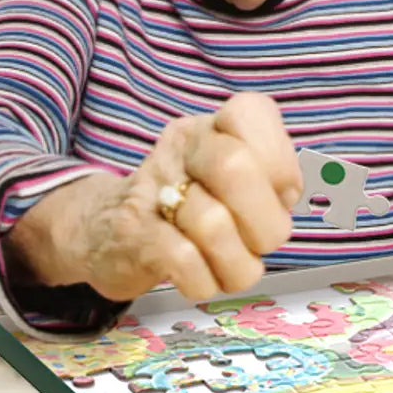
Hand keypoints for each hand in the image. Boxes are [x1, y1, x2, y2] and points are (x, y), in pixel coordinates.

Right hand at [51, 92, 301, 301]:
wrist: (104, 229)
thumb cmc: (187, 205)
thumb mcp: (229, 179)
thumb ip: (268, 179)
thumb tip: (288, 195)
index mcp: (212, 127)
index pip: (250, 112)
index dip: (280, 160)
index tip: (282, 194)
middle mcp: (182, 147)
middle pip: (234, 167)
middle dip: (266, 221)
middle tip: (263, 242)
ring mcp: (154, 188)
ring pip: (213, 225)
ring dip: (238, 263)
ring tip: (233, 266)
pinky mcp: (134, 233)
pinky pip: (184, 260)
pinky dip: (205, 280)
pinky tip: (203, 278)